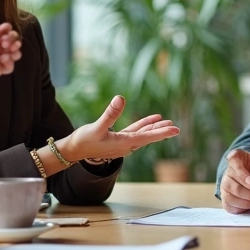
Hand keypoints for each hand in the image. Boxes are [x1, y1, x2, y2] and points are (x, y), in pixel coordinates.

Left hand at [0, 9, 21, 119]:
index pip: (1, 29)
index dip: (4, 28)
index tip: (4, 29)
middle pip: (9, 39)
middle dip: (11, 37)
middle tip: (5, 40)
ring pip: (13, 51)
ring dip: (15, 48)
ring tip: (10, 48)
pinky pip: (10, 65)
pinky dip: (10, 61)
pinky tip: (3, 59)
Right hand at [61, 96, 179, 161]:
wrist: (73, 150)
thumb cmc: (84, 140)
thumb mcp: (97, 127)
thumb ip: (110, 114)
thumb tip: (120, 98)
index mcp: (123, 144)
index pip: (146, 137)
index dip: (161, 133)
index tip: (174, 130)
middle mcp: (125, 145)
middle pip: (147, 137)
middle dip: (161, 132)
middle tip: (176, 129)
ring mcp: (122, 143)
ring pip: (142, 135)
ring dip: (154, 128)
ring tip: (167, 122)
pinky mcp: (117, 139)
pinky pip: (134, 132)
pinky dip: (143, 126)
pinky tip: (150, 121)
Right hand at [220, 129, 249, 213]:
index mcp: (235, 159)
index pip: (234, 165)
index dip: (243, 175)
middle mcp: (227, 172)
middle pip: (233, 184)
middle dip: (249, 191)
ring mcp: (224, 186)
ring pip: (231, 195)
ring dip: (246, 200)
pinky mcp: (225, 198)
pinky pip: (229, 205)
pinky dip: (241, 207)